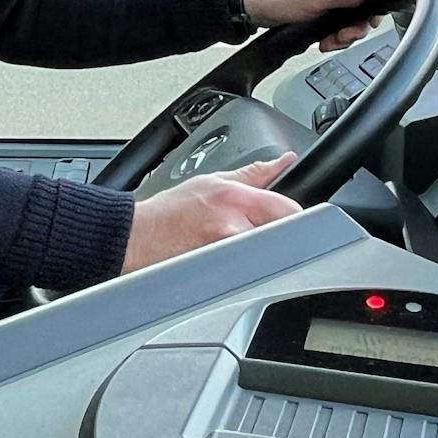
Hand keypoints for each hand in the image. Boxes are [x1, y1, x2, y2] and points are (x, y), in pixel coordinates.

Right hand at [121, 154, 301, 273]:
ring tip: (241, 242)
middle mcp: (234, 227)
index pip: (288, 208)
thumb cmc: (172, 209)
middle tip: (260, 228)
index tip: (293, 215)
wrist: (141, 236)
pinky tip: (230, 256)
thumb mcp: (213, 179)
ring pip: (266, 254)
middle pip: (282, 234)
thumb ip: (254, 173)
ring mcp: (228, 254)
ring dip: (262, 249)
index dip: (296, 213)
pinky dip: (247, 264)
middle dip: (279, 231)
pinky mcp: (222, 275)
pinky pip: (249, 269)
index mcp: (234, 198)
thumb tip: (283, 162)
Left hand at [243, 0, 382, 50]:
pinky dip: (335, 35)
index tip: (368, 21)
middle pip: (364, 4)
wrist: (256, 6)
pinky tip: (325, 40)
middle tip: (344, 36)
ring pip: (352, 17)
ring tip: (331, 41)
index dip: (374, 3)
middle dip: (356, 26)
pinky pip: (339, 22)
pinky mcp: (324, 7)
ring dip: (344, 34)